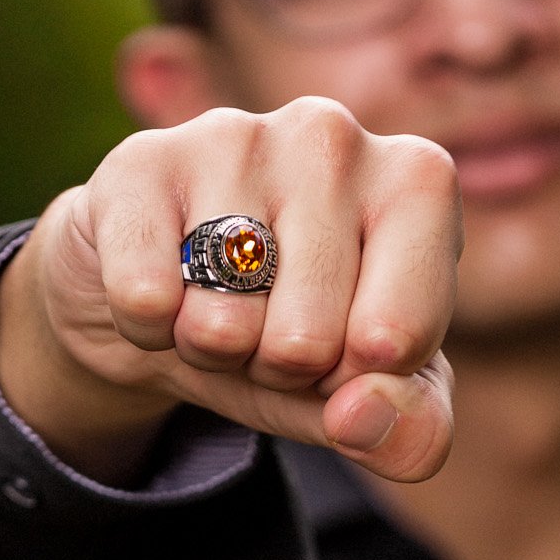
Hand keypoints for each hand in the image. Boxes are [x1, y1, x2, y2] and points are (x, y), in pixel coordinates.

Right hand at [0, 98, 459, 485]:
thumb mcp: (369, 390)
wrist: (163, 294)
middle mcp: (334, 137)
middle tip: (267, 325)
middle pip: (309, 341)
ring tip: (215, 305)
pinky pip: (147, 300)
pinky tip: (160, 289)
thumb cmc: (290, 330)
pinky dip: (147, 330)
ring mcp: (236, 135)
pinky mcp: (142, 159)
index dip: (359, 380)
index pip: (401, 338)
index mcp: (417, 182)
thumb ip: (411, 424)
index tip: (345, 347)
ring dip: (212, 352)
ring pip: (225, 326)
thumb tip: (361, 416)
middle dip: (280, 368)